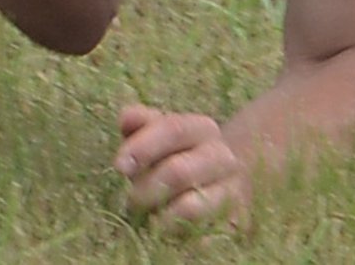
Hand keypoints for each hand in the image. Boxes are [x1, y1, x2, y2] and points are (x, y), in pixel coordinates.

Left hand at [114, 104, 249, 225]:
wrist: (223, 179)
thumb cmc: (176, 153)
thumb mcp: (158, 132)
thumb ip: (140, 122)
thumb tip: (126, 118)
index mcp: (202, 128)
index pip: (172, 130)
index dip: (143, 147)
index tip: (118, 166)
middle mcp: (223, 157)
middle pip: (180, 172)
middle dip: (146, 188)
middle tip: (129, 201)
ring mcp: (232, 192)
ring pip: (193, 208)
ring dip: (161, 216)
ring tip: (147, 219)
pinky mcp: (236, 223)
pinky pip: (208, 235)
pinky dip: (184, 237)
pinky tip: (168, 234)